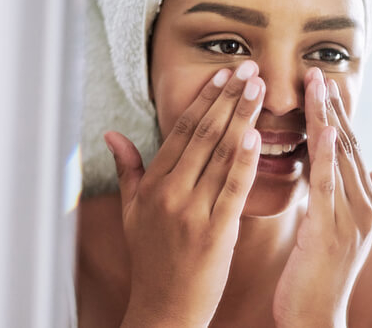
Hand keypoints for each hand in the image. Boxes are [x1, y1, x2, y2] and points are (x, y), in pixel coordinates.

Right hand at [105, 61, 265, 326]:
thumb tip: (111, 134)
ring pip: (221, 155)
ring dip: (242, 117)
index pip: (181, 131)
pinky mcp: (216, 232)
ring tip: (260, 88)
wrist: (164, 307)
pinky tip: (257, 135)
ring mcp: (192, 212)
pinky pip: (233, 189)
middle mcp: (170, 193)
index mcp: (153, 185)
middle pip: (203, 135)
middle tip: (250, 68)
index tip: (224, 74)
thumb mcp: (131, 212)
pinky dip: (245, 161)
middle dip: (229, 98)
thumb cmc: (151, 258)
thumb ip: (128, 169)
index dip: (204, 100)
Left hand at [272, 68, 371, 326]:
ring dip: (328, 117)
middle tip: (318, 69)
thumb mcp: (347, 230)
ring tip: (317, 83)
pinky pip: (328, 186)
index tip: (327, 81)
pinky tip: (325, 128)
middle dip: (333, 106)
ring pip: (339, 157)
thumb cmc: (322, 274)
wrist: (316, 319)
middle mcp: (363, 207)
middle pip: (348, 145)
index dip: (339, 113)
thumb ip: (366, 194)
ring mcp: (350, 219)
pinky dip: (328, 155)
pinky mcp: (330, 232)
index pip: (352, 148)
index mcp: (364, 203)